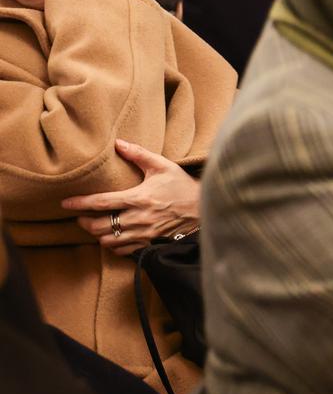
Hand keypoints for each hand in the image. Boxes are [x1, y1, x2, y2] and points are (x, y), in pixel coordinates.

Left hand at [62, 139, 200, 255]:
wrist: (205, 209)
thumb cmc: (182, 186)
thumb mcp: (163, 166)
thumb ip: (139, 154)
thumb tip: (118, 143)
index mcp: (138, 198)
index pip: (101, 202)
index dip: (80, 203)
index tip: (65, 203)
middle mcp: (138, 218)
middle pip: (99, 225)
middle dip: (84, 222)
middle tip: (81, 216)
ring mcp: (143, 233)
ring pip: (108, 240)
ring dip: (97, 234)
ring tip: (95, 226)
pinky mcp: (149, 243)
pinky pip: (122, 250)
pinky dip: (112, 245)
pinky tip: (112, 237)